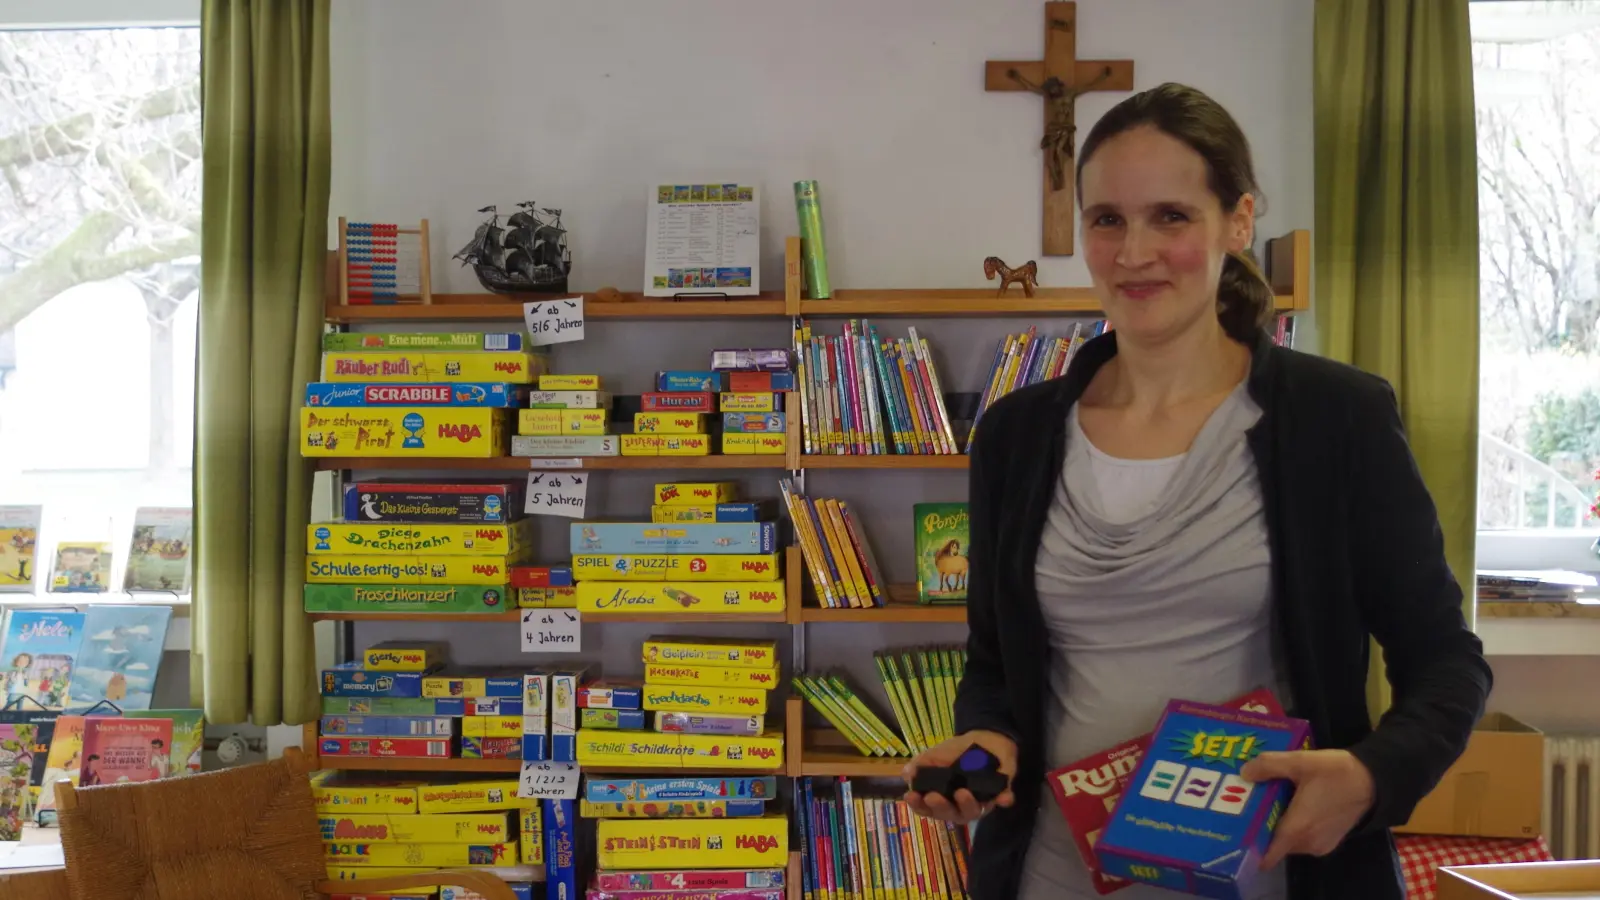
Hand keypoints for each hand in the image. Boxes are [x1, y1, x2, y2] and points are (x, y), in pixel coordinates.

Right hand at [902, 730, 1017, 823]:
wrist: (984, 738)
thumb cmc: (956, 752)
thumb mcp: (935, 755)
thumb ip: (922, 764)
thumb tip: (907, 774)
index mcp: (941, 798)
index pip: (927, 808)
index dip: (918, 805)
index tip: (911, 796)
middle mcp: (959, 806)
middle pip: (949, 815)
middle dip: (940, 807)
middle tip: (934, 796)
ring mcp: (980, 802)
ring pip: (973, 812)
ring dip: (967, 805)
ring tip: (962, 793)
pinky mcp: (1000, 794)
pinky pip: (1003, 800)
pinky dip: (1004, 799)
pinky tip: (1004, 797)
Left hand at [1240, 749, 1375, 868]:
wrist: (1376, 780)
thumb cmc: (1337, 773)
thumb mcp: (1300, 762)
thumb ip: (1269, 766)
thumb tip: (1245, 773)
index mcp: (1298, 829)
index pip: (1267, 854)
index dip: (1250, 845)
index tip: (1235, 830)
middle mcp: (1307, 844)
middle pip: (1274, 842)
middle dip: (1261, 826)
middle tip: (1248, 802)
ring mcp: (1320, 844)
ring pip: (1289, 839)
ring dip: (1278, 823)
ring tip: (1266, 798)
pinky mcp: (1329, 840)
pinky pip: (1303, 837)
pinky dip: (1294, 824)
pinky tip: (1289, 801)